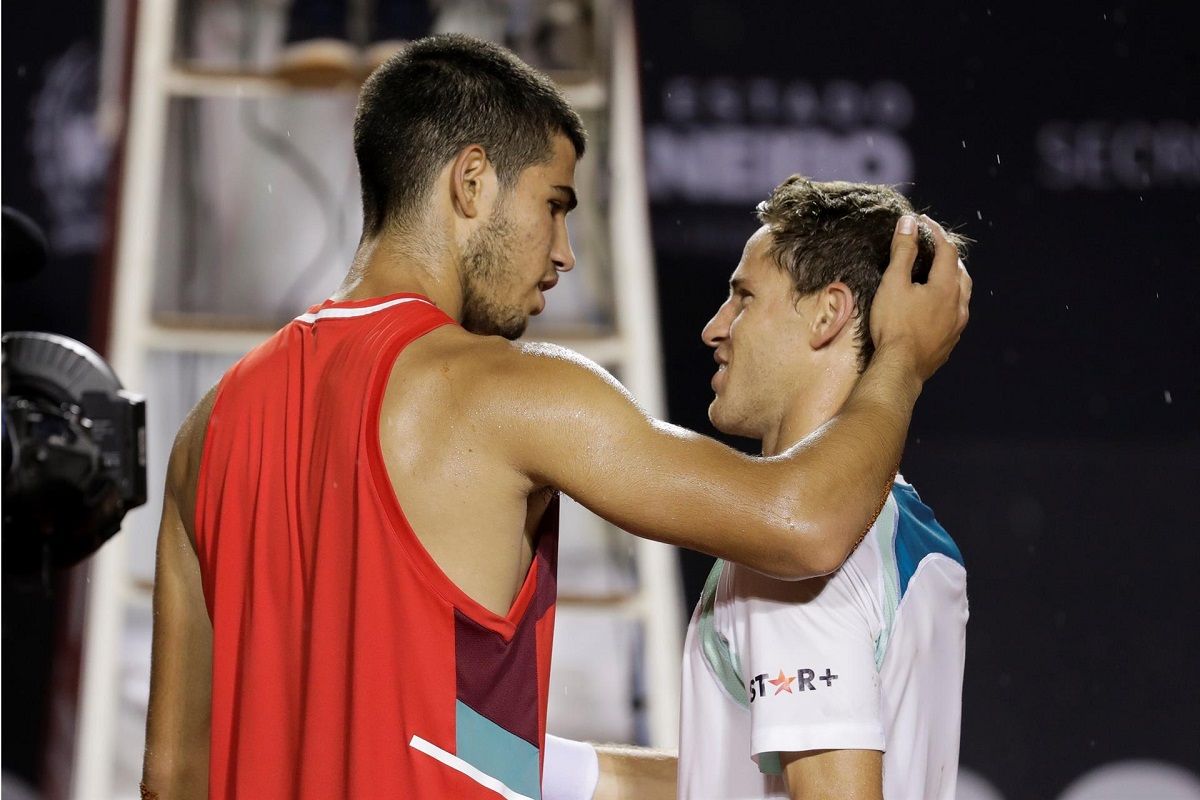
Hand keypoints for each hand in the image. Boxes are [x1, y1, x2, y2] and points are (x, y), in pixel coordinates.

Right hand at [869, 214, 971, 381]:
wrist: (900, 368)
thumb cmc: (894, 325)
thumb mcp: (893, 283)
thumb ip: (903, 251)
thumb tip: (909, 224)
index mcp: (947, 286)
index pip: (947, 250)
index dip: (936, 233)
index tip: (923, 223)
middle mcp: (959, 304)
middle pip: (960, 271)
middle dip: (948, 255)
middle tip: (933, 247)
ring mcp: (957, 325)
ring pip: (962, 294)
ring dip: (953, 279)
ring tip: (938, 274)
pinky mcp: (951, 341)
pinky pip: (956, 314)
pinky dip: (949, 301)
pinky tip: (937, 306)